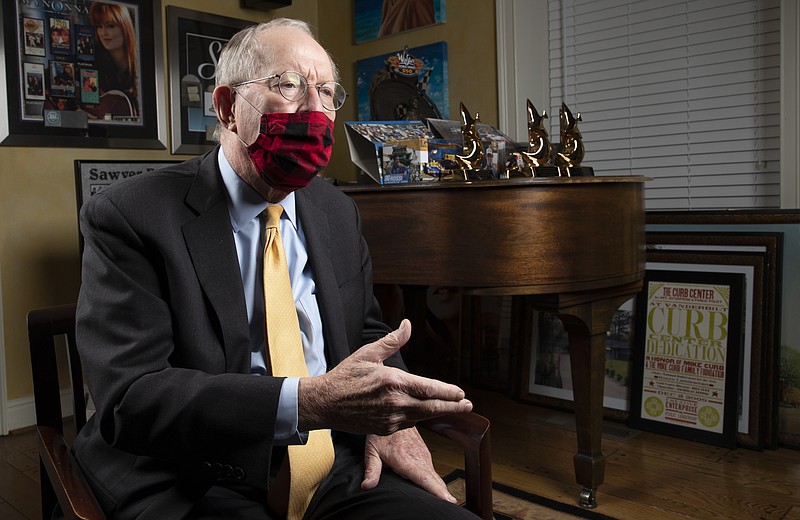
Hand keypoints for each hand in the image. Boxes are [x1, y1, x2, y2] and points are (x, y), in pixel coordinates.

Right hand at [297, 319, 471, 434]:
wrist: (324, 403)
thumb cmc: (345, 376)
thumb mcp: (368, 353)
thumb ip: (392, 341)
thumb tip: (408, 325)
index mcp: (393, 381)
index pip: (429, 388)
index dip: (448, 392)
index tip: (461, 393)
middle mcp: (395, 402)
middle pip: (431, 407)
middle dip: (452, 406)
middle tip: (467, 406)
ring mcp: (390, 418)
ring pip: (422, 417)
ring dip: (438, 413)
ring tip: (452, 409)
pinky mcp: (384, 429)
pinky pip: (408, 423)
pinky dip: (419, 417)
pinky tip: (424, 413)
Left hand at [361, 428, 457, 503]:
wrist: (394, 412)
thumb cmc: (382, 433)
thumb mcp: (372, 450)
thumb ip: (371, 470)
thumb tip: (367, 485)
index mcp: (406, 459)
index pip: (424, 478)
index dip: (437, 490)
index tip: (447, 499)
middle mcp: (418, 458)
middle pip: (436, 481)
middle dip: (444, 496)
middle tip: (449, 507)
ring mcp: (424, 456)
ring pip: (437, 478)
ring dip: (441, 490)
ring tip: (446, 503)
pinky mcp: (426, 455)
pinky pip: (434, 473)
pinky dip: (437, 483)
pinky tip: (438, 492)